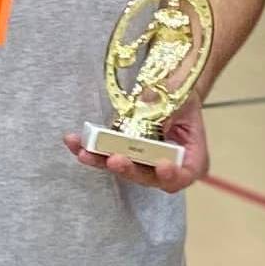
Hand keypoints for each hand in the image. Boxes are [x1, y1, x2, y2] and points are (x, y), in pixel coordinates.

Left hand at [63, 100, 206, 193]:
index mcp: (190, 159)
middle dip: (129, 169)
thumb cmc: (180, 95)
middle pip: (147, 177)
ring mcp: (142, 163)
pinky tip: (74, 142)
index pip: (183, 176)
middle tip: (115, 160)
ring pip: (122, 169)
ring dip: (101, 161)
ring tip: (84, 152)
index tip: (162, 164)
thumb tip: (144, 116)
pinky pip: (105, 156)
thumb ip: (164, 112)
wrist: (168, 88)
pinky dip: (90, 149)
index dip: (172, 175)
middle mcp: (165, 167)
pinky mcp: (122, 154)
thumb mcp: (178, 100)